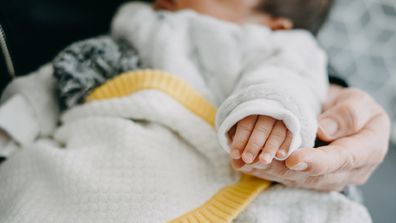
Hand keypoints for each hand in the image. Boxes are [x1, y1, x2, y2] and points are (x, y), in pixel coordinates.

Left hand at [229, 116, 291, 165]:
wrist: (275, 158)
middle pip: (261, 127)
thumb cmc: (252, 152)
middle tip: (247, 159)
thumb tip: (236, 164)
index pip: (245, 124)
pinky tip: (280, 156)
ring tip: (264, 160)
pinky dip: (286, 145)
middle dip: (254, 144)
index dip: (239, 140)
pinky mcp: (292, 130)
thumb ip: (240, 156)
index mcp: (251, 115)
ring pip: (277, 131)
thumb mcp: (244, 153)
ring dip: (270, 146)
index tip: (235, 155)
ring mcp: (281, 122)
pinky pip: (291, 135)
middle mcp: (267, 115)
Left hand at [233, 85, 390, 190]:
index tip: (294, 159)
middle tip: (260, 162)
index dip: (317, 161)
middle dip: (284, 170)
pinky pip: (288, 178)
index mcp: (366, 150)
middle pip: (314, 176)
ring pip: (297, 180)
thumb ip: (347, 115)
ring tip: (247, 163)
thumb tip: (322, 130)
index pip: (342, 159)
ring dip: (270, 172)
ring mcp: (327, 177)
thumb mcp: (359, 102)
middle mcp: (347, 171)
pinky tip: (247, 165)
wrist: (347, 118)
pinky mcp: (310, 178)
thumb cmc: (356, 108)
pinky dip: (266, 172)